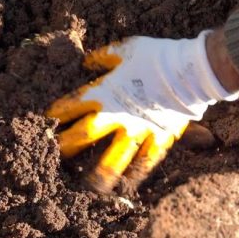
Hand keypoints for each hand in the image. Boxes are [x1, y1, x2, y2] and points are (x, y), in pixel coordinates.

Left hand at [46, 32, 238, 191]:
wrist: (192, 71)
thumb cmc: (158, 56)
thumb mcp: (126, 49)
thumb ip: (103, 57)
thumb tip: (87, 63)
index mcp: (106, 92)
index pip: (72, 105)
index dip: (56, 113)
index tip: (46, 120)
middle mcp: (118, 116)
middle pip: (83, 136)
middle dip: (65, 146)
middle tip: (52, 155)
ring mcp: (138, 132)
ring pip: (112, 160)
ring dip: (96, 175)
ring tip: (85, 188)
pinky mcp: (159, 140)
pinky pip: (144, 164)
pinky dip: (134, 177)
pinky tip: (125, 188)